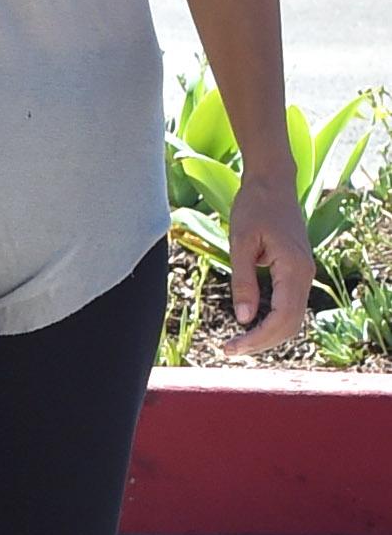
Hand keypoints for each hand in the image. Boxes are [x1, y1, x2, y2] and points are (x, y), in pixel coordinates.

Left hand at [222, 168, 315, 355]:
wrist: (272, 183)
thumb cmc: (254, 207)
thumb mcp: (240, 243)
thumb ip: (243, 281)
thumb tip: (243, 319)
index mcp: (294, 269)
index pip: (282, 318)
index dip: (258, 338)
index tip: (231, 347)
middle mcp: (305, 275)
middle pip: (291, 325)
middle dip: (262, 342)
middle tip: (229, 350)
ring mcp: (304, 274)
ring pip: (292, 317)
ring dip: (267, 334)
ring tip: (237, 343)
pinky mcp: (296, 271)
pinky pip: (289, 305)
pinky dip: (272, 321)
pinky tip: (250, 326)